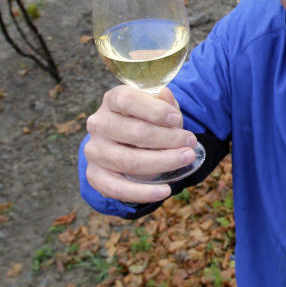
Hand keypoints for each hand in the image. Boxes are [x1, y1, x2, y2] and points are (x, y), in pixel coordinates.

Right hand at [84, 84, 198, 202]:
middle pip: (133, 132)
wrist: (128, 143)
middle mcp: (98, 124)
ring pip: (128, 161)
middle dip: (167, 138)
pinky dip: (143, 192)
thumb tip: (165, 94)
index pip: (127, 100)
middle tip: (190, 142)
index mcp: (112, 100)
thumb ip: (163, 102)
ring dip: (162, 162)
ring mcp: (94, 151)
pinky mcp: (95, 175)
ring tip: (186, 159)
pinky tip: (165, 191)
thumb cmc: (147, 120)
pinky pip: (117, 188)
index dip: (153, 110)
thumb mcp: (158, 108)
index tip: (177, 119)